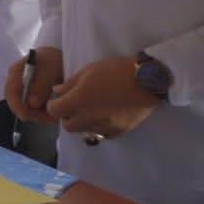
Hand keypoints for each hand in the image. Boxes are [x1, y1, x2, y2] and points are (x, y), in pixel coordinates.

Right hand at [3, 47, 62, 122]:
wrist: (57, 55)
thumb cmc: (52, 60)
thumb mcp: (50, 70)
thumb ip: (41, 86)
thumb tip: (32, 103)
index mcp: (15, 72)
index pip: (10, 93)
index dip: (18, 107)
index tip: (29, 117)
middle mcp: (14, 81)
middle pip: (16, 103)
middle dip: (32, 114)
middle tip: (50, 119)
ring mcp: (20, 88)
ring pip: (24, 107)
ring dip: (39, 114)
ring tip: (54, 117)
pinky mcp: (27, 94)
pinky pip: (30, 107)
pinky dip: (41, 112)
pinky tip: (52, 112)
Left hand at [45, 55, 160, 140]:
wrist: (148, 80)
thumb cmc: (116, 70)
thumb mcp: (89, 70)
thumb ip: (70, 84)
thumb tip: (56, 91)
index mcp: (79, 101)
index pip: (55, 111)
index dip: (54, 105)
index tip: (59, 100)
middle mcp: (90, 117)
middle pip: (68, 126)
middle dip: (67, 116)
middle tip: (75, 105)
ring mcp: (105, 126)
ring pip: (85, 131)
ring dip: (83, 122)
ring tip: (92, 108)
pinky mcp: (119, 131)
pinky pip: (102, 133)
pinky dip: (99, 126)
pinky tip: (106, 114)